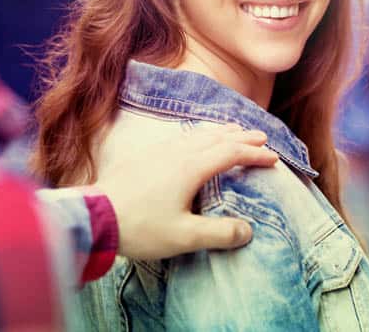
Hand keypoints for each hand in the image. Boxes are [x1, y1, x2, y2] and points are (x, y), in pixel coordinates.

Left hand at [95, 124, 275, 259]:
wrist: (95, 215)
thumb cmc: (140, 227)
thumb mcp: (184, 237)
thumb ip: (219, 233)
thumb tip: (248, 230)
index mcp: (192, 167)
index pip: (231, 154)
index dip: (254, 154)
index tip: (273, 158)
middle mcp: (179, 152)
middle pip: (217, 137)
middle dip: (242, 137)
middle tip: (262, 137)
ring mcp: (160, 151)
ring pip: (198, 133)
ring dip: (221, 131)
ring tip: (234, 130)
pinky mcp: (145, 154)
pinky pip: (181, 136)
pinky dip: (200, 134)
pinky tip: (195, 139)